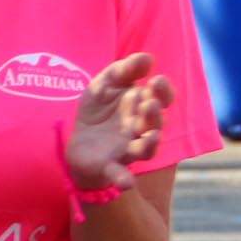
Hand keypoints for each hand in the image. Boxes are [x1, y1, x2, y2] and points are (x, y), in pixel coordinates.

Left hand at [64, 50, 172, 194]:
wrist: (77, 140)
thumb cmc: (98, 110)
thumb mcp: (105, 84)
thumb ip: (123, 70)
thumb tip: (147, 57)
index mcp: (141, 108)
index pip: (161, 98)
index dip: (163, 91)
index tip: (157, 80)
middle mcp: (140, 130)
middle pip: (155, 124)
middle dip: (155, 114)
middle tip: (149, 103)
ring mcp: (127, 149)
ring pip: (145, 149)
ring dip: (150, 144)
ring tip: (152, 136)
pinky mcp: (109, 166)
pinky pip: (119, 174)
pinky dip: (124, 180)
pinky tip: (127, 183)